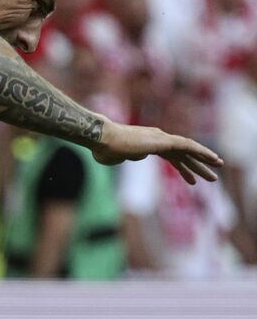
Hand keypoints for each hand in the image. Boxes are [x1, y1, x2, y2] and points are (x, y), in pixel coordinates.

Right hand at [91, 120, 221, 184]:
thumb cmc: (103, 149)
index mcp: (146, 143)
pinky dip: (202, 152)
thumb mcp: (114, 158)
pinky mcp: (164, 140)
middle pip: (182, 154)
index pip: (171, 155)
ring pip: (188, 150)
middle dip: (197, 166)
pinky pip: (188, 145)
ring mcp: (161, 138)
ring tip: (216, 174)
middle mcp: (156, 138)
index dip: (183, 167)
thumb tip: (132, 157)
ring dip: (204, 161)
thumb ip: (125, 157)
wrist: (102, 140)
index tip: (192, 179)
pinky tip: (213, 158)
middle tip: (211, 178)